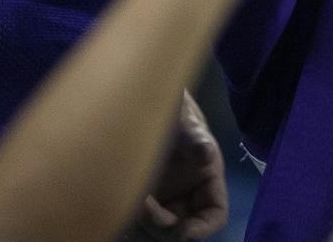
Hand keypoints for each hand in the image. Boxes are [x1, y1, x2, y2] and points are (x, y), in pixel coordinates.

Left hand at [136, 91, 227, 239]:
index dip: (203, 228)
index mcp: (205, 180)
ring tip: (127, 197)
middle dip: (163, 227)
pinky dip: (127, 224)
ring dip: (141, 226)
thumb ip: (194, 137)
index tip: (182, 230)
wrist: (138, 103)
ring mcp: (162, 202)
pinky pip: (135, 226)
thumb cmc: (171, 109)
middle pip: (181, 231)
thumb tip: (206, 153)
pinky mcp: (137, 202)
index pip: (215, 215)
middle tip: (142, 204)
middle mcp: (185, 197)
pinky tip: (118, 209)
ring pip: (156, 233)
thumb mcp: (184, 119)